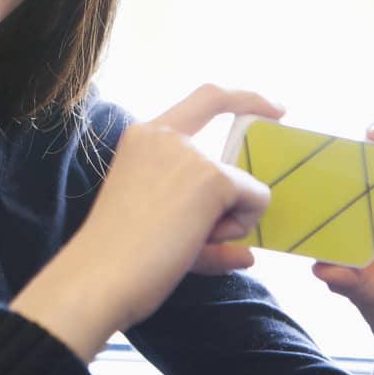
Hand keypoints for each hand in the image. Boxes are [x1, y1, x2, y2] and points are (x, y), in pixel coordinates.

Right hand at [11, 85, 277, 358]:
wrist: (98, 277)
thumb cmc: (118, 258)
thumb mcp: (156, 222)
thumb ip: (199, 224)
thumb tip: (248, 254)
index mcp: (143, 137)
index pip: (206, 97)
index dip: (246, 99)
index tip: (275, 111)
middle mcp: (166, 134)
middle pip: (237, 141)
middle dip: (242, 185)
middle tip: (234, 221)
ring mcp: (190, 153)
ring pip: (245, 184)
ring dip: (230, 222)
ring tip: (189, 247)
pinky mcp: (212, 177)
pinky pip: (255, 201)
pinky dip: (240, 228)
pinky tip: (201, 245)